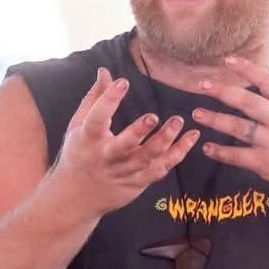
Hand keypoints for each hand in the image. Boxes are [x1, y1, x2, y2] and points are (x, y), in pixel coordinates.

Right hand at [52, 68, 198, 215]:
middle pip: (124, 147)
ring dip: (165, 141)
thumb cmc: (78, 153)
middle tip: (153, 116)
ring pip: (147, 158)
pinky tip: (191, 138)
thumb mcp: (79, 125)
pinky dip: (178, 154)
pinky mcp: (139, 181)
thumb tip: (105, 71)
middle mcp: (106, 157)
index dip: (108, 100)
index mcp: (88, 139)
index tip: (122, 82)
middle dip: (138, 132)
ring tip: (178, 122)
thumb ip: (94, 98)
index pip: (96, 118)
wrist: (77, 196)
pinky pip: (161, 168)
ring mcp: (124, 172)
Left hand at [193, 55, 268, 202]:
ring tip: (197, 114)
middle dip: (224, 92)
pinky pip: (239, 156)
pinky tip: (207, 147)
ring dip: (216, 120)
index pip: (267, 81)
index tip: (228, 61)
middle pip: (249, 102)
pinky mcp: (266, 163)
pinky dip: (222, 152)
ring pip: (239, 128)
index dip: (247, 70)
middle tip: (202, 86)